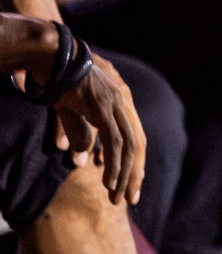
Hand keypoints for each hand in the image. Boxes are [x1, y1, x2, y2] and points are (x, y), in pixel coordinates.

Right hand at [53, 53, 145, 204]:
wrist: (52, 55)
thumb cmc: (60, 81)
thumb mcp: (71, 111)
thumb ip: (79, 133)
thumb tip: (80, 158)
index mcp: (119, 103)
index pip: (135, 139)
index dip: (135, 164)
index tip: (131, 188)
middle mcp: (123, 102)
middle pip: (137, 145)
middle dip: (133, 174)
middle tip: (128, 198)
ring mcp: (115, 102)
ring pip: (128, 145)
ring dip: (122, 173)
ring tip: (115, 194)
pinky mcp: (103, 105)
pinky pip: (114, 139)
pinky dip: (114, 161)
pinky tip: (108, 179)